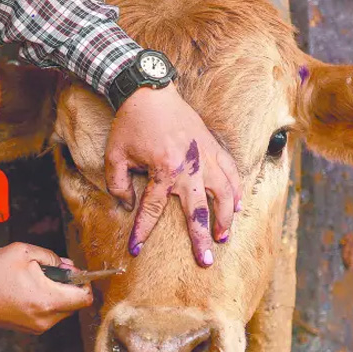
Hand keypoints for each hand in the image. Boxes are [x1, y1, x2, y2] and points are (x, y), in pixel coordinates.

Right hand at [0, 243, 92, 333]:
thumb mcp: (22, 252)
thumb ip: (50, 257)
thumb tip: (67, 266)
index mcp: (48, 299)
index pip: (85, 298)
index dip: (84, 282)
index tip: (74, 271)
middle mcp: (47, 318)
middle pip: (75, 304)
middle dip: (69, 286)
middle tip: (51, 270)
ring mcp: (38, 326)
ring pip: (62, 310)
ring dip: (57, 294)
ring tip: (35, 279)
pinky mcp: (29, 329)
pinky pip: (48, 315)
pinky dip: (46, 302)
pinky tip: (28, 289)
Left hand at [105, 85, 241, 266]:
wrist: (148, 90)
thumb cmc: (130, 123)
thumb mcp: (115, 155)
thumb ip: (119, 184)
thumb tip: (128, 206)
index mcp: (163, 170)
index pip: (153, 210)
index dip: (142, 231)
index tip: (135, 249)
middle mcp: (188, 166)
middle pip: (198, 211)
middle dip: (201, 238)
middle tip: (205, 260)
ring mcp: (204, 156)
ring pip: (223, 193)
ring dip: (225, 218)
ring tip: (224, 238)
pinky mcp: (212, 145)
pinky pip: (231, 171)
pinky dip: (236, 190)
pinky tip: (238, 206)